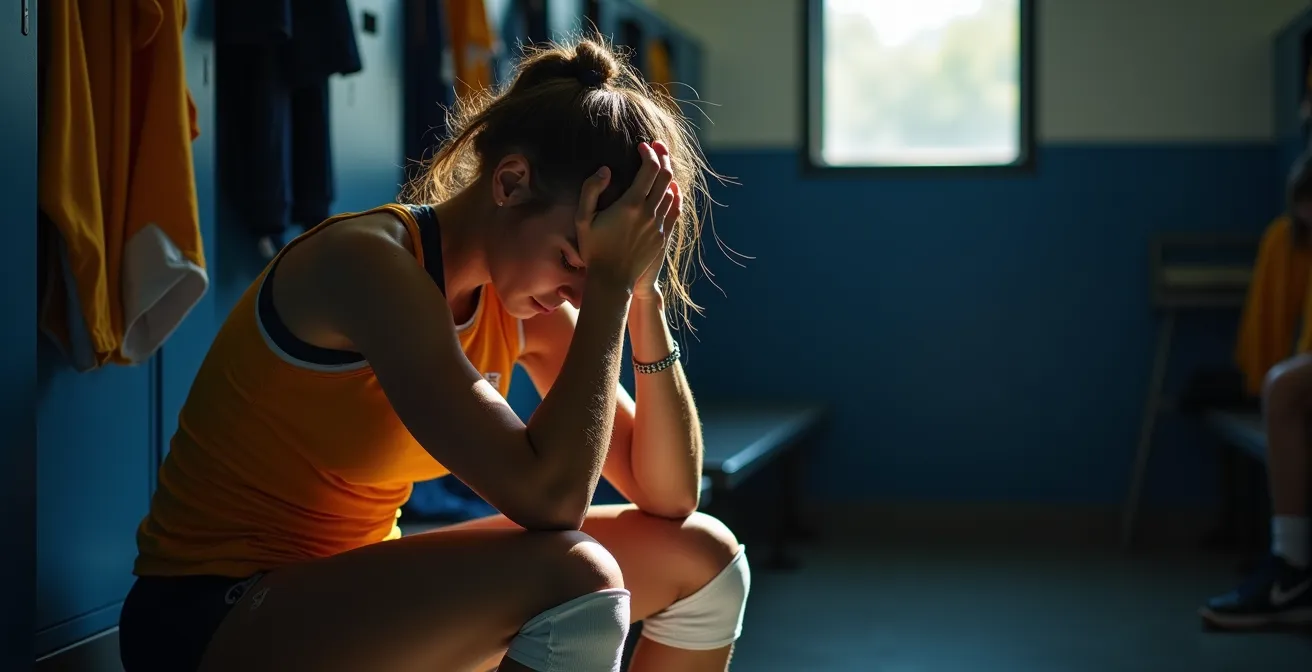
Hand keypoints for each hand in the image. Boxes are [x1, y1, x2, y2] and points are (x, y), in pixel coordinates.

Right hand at [575, 141, 672, 291]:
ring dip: (667, 175)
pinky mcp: (663, 236)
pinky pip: (675, 209)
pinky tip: (670, 189)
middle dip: (662, 157)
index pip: (649, 168)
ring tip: (660, 166)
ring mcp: (659, 225)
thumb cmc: (594, 248)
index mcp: (631, 204)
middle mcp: (649, 212)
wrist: (612, 279)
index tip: (642, 146)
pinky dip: (674, 194)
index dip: (648, 152)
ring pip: (672, 191)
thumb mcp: (583, 218)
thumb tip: (605, 170)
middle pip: (665, 175)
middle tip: (656, 148)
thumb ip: (591, 190)